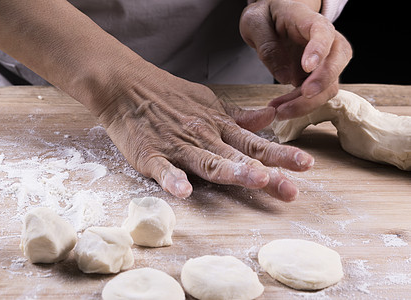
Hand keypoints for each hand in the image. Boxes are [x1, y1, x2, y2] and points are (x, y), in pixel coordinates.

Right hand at [98, 64, 313, 200]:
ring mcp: (177, 146)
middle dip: (266, 173)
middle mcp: (203, 136)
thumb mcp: (209, 101)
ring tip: (254, 180)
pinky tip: (183, 190)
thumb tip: (270, 116)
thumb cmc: (169, 95)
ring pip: (207, 161)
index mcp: (217, 126)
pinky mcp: (150, 154)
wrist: (127, 86)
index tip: (306, 166)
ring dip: (231, 171)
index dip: (280, 155)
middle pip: (238, 157)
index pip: (254, 144)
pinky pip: (162, 168)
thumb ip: (239, 115)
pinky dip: (172, 179)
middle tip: (290, 189)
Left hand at [240, 0, 351, 119]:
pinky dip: (300, 105)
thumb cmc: (265, 17)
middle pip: (338, 59)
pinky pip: (316, 95)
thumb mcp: (255, 23)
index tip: (307, 66)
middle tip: (303, 95)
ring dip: (307, 102)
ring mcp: (324, 59)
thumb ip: (267, 46)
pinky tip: (280, 109)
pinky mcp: (317, 76)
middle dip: (323, 81)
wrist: (271, 19)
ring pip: (330, 84)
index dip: (319, 49)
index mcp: (306, 19)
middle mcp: (324, 38)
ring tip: (279, 110)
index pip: (322, 31)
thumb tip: (284, 77)